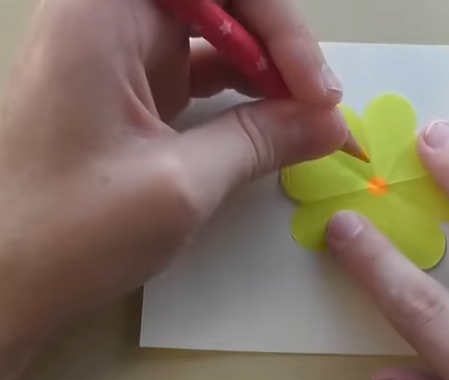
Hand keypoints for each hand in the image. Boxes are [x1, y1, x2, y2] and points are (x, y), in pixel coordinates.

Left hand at [0, 0, 345, 349]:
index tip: (314, 88)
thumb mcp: (179, 185)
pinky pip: (202, 74)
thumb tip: (330, 124)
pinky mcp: (130, 92)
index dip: (277, 25)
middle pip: (221, 5)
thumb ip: (262, 141)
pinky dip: (245, 98)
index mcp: (102, 14)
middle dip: (279, 47)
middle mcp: (108, 20)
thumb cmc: (63, 232)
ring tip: (310, 119)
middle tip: (322, 104)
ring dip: (269, 73)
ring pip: (218, 37)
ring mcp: (119, 56)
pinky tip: (278, 126)